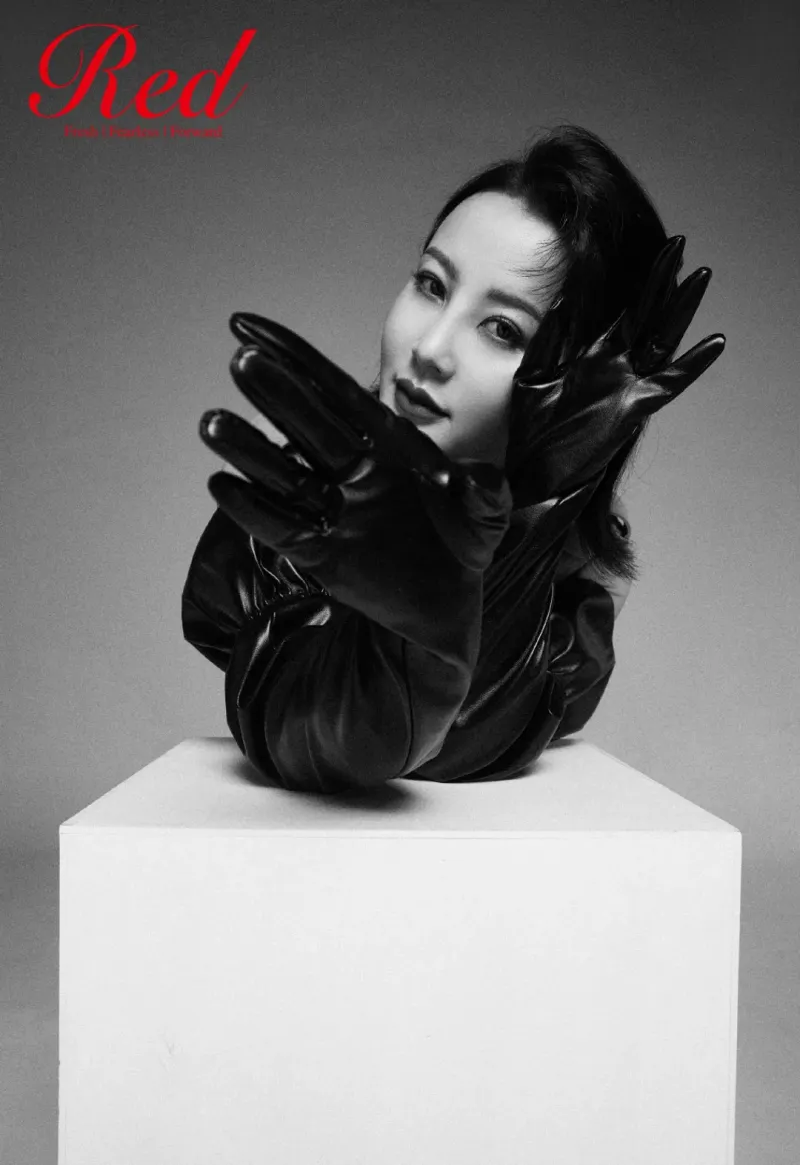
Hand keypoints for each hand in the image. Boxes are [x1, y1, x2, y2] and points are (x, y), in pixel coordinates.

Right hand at [198, 314, 512, 667]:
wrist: (449, 606)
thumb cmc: (467, 548)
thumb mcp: (488, 515)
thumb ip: (487, 492)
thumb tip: (477, 478)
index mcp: (387, 445)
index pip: (336, 391)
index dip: (296, 358)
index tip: (249, 326)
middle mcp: (352, 469)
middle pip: (309, 424)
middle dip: (278, 393)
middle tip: (243, 361)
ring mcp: (333, 510)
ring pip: (285, 473)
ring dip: (250, 450)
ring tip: (211, 423)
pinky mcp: (320, 554)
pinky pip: (283, 528)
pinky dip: (254, 509)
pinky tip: (223, 485)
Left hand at [505, 236, 725, 503]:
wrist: (534, 476)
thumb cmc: (530, 432)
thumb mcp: (531, 378)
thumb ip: (546, 341)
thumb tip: (559, 300)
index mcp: (587, 354)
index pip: (614, 309)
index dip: (627, 279)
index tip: (637, 243)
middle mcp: (612, 365)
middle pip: (644, 313)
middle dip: (659, 279)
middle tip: (676, 243)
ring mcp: (627, 384)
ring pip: (661, 338)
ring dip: (680, 308)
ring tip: (699, 276)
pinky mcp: (635, 407)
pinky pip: (670, 382)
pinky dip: (693, 364)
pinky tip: (714, 342)